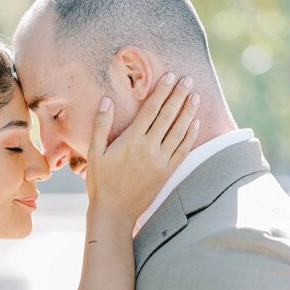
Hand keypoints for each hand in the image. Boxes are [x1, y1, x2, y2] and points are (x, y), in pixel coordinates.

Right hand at [86, 72, 199, 223]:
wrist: (114, 212)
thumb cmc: (100, 183)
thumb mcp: (94, 154)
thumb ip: (100, 126)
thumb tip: (106, 101)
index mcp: (131, 141)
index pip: (150, 110)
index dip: (161, 91)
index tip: (169, 76)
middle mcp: (149, 148)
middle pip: (168, 116)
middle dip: (179, 95)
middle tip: (188, 80)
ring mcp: (160, 160)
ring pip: (179, 130)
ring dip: (189, 111)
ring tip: (195, 96)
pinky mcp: (167, 172)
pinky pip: (183, 149)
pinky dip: (191, 134)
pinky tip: (195, 123)